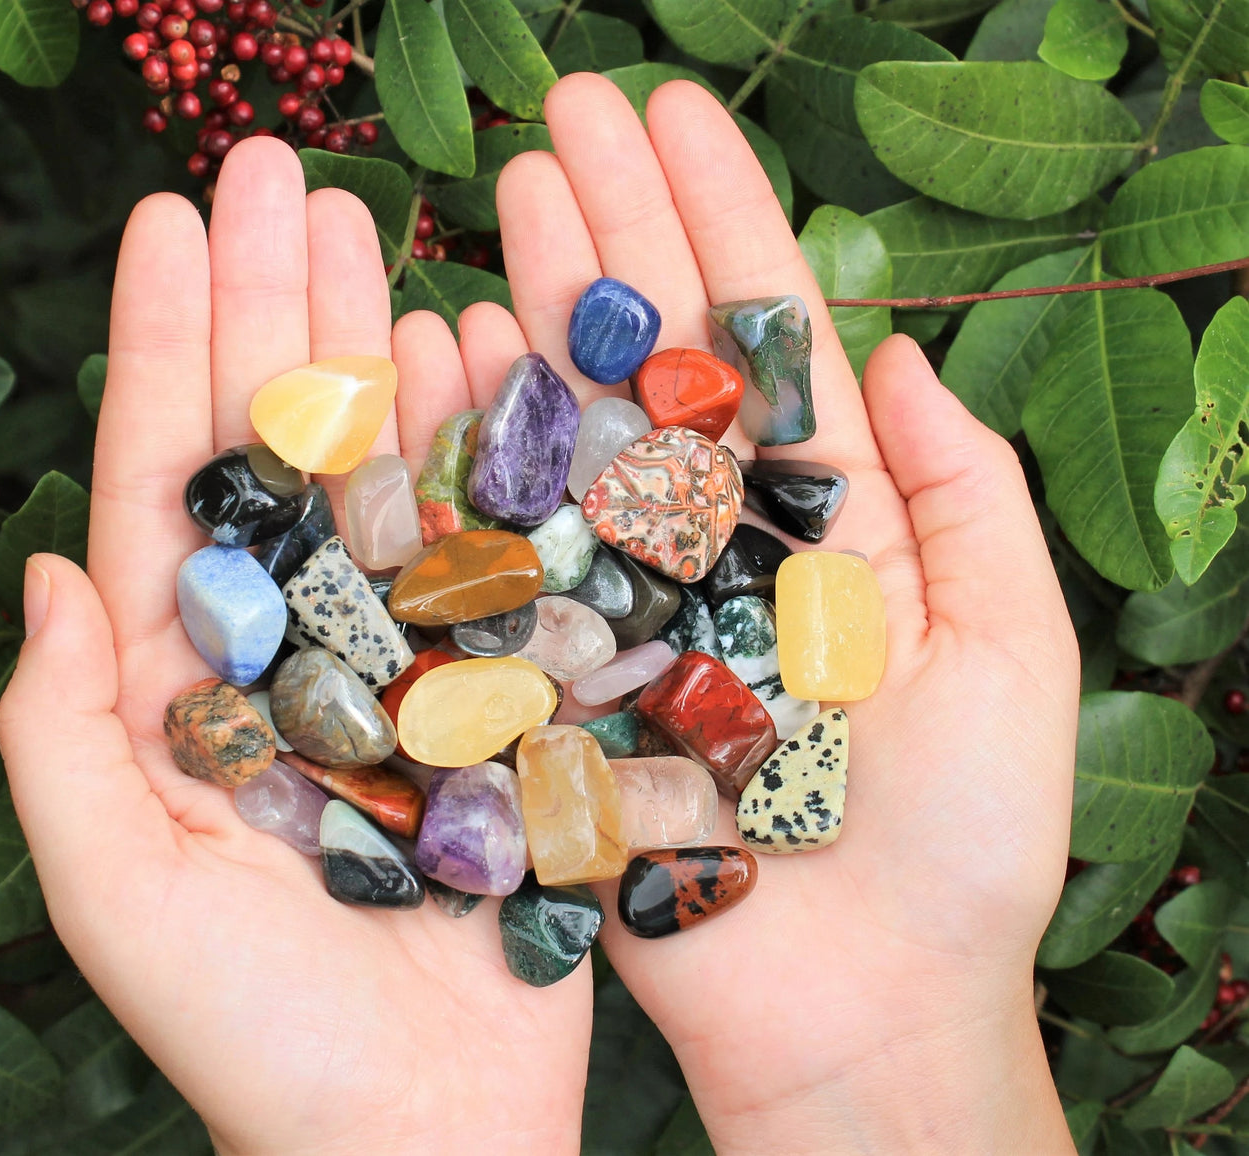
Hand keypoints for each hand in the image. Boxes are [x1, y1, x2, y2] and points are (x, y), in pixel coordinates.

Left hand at [0, 144, 591, 1155]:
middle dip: (277, 305)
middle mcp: (294, 646)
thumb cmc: (259, 1040)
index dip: (166, 348)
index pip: (168, 485)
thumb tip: (53, 569)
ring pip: (390, 472)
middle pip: (281, 447)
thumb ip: (64, 733)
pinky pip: (495, 546)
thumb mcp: (120, 895)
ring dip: (381, 347)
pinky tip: (482, 350)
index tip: (172, 221)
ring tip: (379, 222)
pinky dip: (489, 447)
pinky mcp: (501, 687)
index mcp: (189, 681)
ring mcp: (405, 656)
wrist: (428, 1134)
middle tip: (284, 167)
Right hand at [472, 75, 1079, 1152]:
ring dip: (538, 304)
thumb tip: (908, 354)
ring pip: (576, 426)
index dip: (718, 216)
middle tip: (558, 109)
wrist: (856, 1015)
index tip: (665, 111)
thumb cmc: (959, 854)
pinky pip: (510, 545)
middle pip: (657, 357)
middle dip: (613, 226)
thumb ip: (970, 502)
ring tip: (497, 186)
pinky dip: (478, 444)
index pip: (763, 337)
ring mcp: (623, 595)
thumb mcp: (1014, 659)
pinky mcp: (556, 670)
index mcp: (825, 519)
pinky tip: (446, 342)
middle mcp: (711, 537)